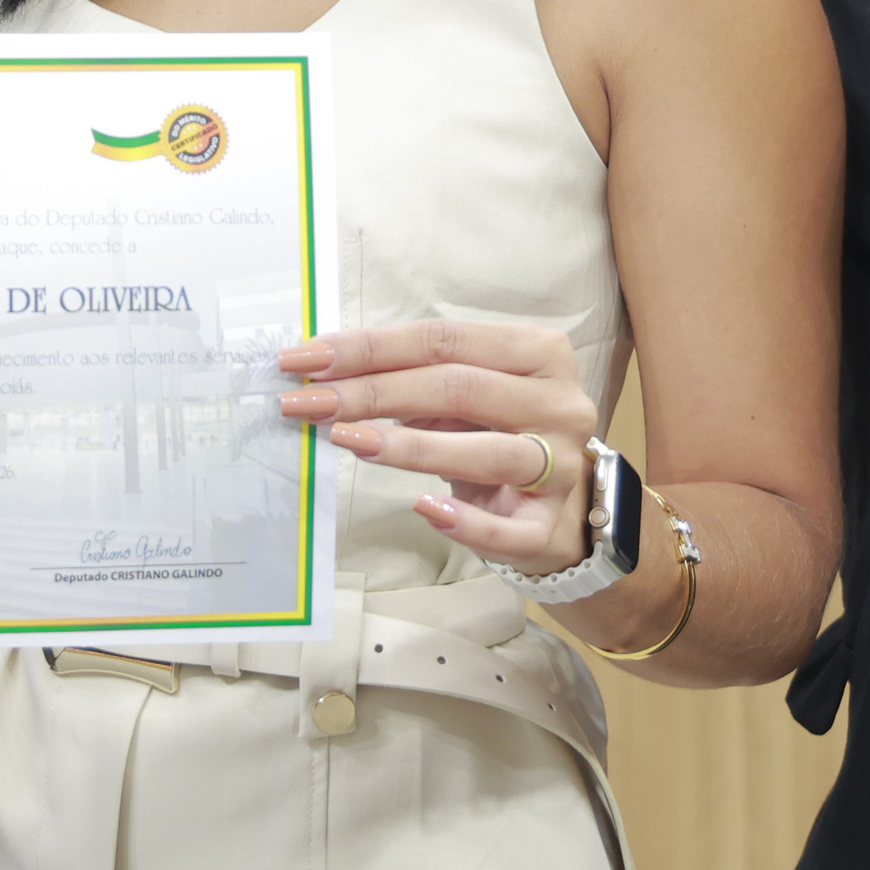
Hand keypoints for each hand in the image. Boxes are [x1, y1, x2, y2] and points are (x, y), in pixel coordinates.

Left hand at [277, 320, 597, 572]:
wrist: (556, 506)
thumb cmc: (496, 432)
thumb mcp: (464, 393)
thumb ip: (411, 378)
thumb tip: (324, 371)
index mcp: (538, 352)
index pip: (444, 339)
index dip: (372, 346)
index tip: (306, 357)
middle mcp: (559, 403)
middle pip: (460, 388)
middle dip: (373, 392)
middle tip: (306, 401)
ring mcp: (562, 466)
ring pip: (486, 453)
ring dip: (409, 447)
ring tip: (346, 440)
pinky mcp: (551, 526)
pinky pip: (508, 529)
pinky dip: (465, 522)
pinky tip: (422, 508)